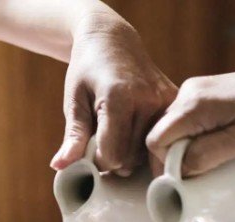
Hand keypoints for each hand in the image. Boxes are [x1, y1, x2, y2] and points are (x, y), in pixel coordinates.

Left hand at [51, 12, 175, 174]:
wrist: (113, 40)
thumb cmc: (87, 70)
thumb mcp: (74, 101)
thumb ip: (73, 136)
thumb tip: (60, 167)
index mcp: (119, 97)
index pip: (112, 154)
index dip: (97, 159)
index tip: (90, 148)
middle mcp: (148, 99)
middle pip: (130, 158)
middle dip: (113, 157)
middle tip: (102, 138)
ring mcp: (165, 102)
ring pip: (147, 154)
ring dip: (130, 153)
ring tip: (118, 132)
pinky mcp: (175, 103)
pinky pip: (161, 140)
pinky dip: (145, 143)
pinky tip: (133, 130)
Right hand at [146, 48, 234, 176]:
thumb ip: (208, 155)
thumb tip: (178, 173)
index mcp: (194, 105)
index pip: (157, 142)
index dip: (164, 169)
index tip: (183, 188)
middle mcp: (190, 93)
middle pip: (163, 135)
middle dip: (173, 163)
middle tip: (195, 185)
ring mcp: (198, 91)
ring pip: (176, 130)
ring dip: (185, 153)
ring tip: (206, 171)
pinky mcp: (209, 94)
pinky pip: (189, 122)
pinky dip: (193, 140)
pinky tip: (212, 152)